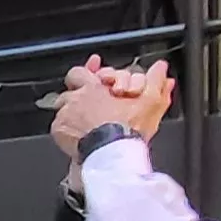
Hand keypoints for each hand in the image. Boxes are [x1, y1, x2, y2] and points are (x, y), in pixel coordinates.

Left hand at [49, 58, 173, 156]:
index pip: (80, 72)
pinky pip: (59, 127)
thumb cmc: (129, 129)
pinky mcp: (59, 131)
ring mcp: (65, 115)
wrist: (113, 153)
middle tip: (88, 106)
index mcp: (94, 87)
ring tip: (85, 126)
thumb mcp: (150, 102)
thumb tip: (161, 68)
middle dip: (77, 96)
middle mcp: (75, 98)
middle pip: (69, 91)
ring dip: (72, 114)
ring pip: (63, 109)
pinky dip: (67, 131)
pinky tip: (79, 137)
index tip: (90, 73)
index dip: (85, 72)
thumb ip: (155, 81)